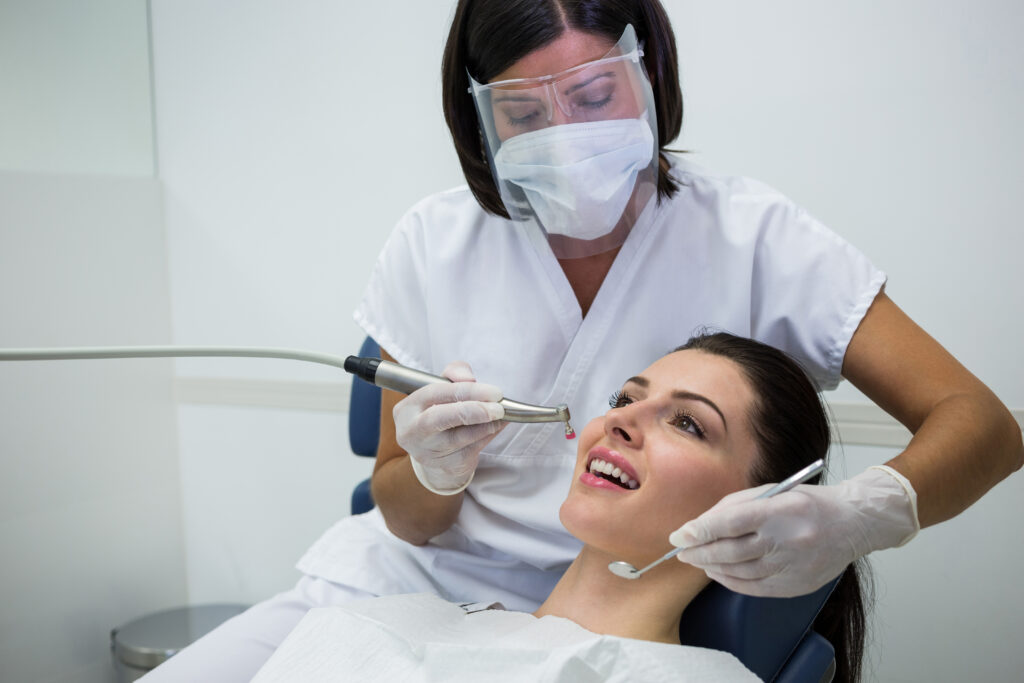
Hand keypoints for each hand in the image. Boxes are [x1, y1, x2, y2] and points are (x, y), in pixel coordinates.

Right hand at [393, 361, 505, 494]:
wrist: (435, 456)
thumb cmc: (440, 413)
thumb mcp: (443, 389)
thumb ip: (454, 374)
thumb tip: (470, 379)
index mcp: (406, 409)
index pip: (434, 393)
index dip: (465, 390)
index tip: (493, 391)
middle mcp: (412, 431)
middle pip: (440, 418)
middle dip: (473, 410)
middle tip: (498, 408)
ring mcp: (427, 452)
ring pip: (461, 437)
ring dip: (487, 424)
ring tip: (501, 415)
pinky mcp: (446, 466)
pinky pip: (472, 449)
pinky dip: (489, 435)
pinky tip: (496, 426)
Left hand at [669, 466, 918, 596]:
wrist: (852, 524)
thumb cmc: (807, 504)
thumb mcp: (772, 492)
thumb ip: (734, 507)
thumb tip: (700, 526)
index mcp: (781, 511)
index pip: (732, 523)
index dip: (702, 530)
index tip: (680, 535)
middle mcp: (788, 540)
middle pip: (732, 551)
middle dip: (700, 552)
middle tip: (682, 551)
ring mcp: (793, 566)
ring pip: (740, 572)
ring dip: (712, 567)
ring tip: (698, 560)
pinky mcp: (796, 586)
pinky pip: (754, 588)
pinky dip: (731, 581)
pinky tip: (719, 572)